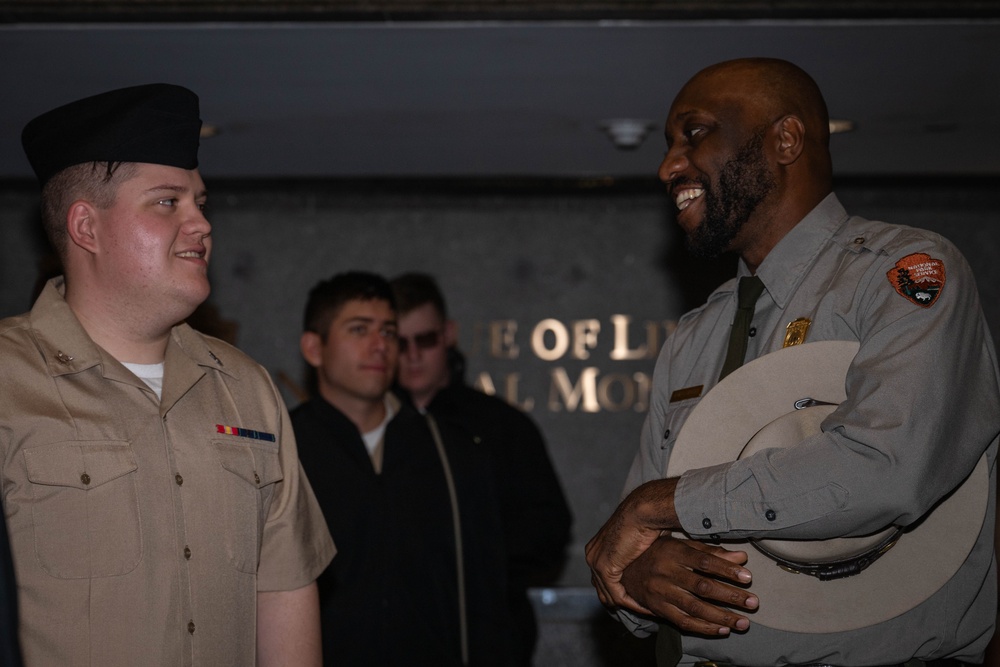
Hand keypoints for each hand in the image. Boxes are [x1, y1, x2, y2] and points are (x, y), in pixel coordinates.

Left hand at [585, 490, 666, 614]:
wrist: (642, 512)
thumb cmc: (646, 520)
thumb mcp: (638, 541)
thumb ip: (636, 554)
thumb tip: (648, 563)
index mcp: (596, 547)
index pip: (602, 577)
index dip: (619, 590)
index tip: (638, 597)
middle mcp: (591, 555)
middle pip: (602, 588)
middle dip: (620, 601)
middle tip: (641, 609)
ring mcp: (595, 562)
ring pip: (609, 595)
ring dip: (629, 605)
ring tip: (647, 611)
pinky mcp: (604, 569)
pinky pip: (617, 596)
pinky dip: (632, 604)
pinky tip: (647, 608)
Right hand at [621, 535, 757, 635]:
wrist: (623, 570)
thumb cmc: (658, 553)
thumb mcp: (681, 546)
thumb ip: (711, 552)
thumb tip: (741, 557)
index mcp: (674, 552)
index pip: (704, 561)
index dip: (726, 570)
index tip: (748, 577)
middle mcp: (666, 572)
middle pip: (702, 586)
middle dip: (730, 596)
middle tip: (753, 602)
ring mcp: (660, 592)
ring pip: (694, 607)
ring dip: (721, 616)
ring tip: (743, 622)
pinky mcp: (658, 609)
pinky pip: (683, 621)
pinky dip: (704, 627)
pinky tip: (723, 629)